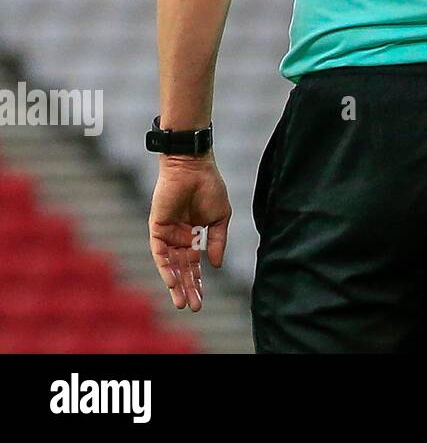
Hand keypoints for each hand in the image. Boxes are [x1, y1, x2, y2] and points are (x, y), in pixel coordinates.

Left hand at [148, 154, 231, 310]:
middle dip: (187, 288)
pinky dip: (165, 267)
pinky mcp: (157, 227)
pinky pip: (160, 252)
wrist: (194, 167)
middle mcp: (177, 237)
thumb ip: (218, 241)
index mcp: (192, 235)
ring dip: (175, 284)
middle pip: (182, 269)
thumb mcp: (220, 217)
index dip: (197, 282)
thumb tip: (216, 265)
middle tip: (191, 308)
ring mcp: (167, 233)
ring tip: (181, 302)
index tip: (201, 301)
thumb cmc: (209, 187)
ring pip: (170, 265)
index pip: (193, 264)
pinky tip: (172, 281)